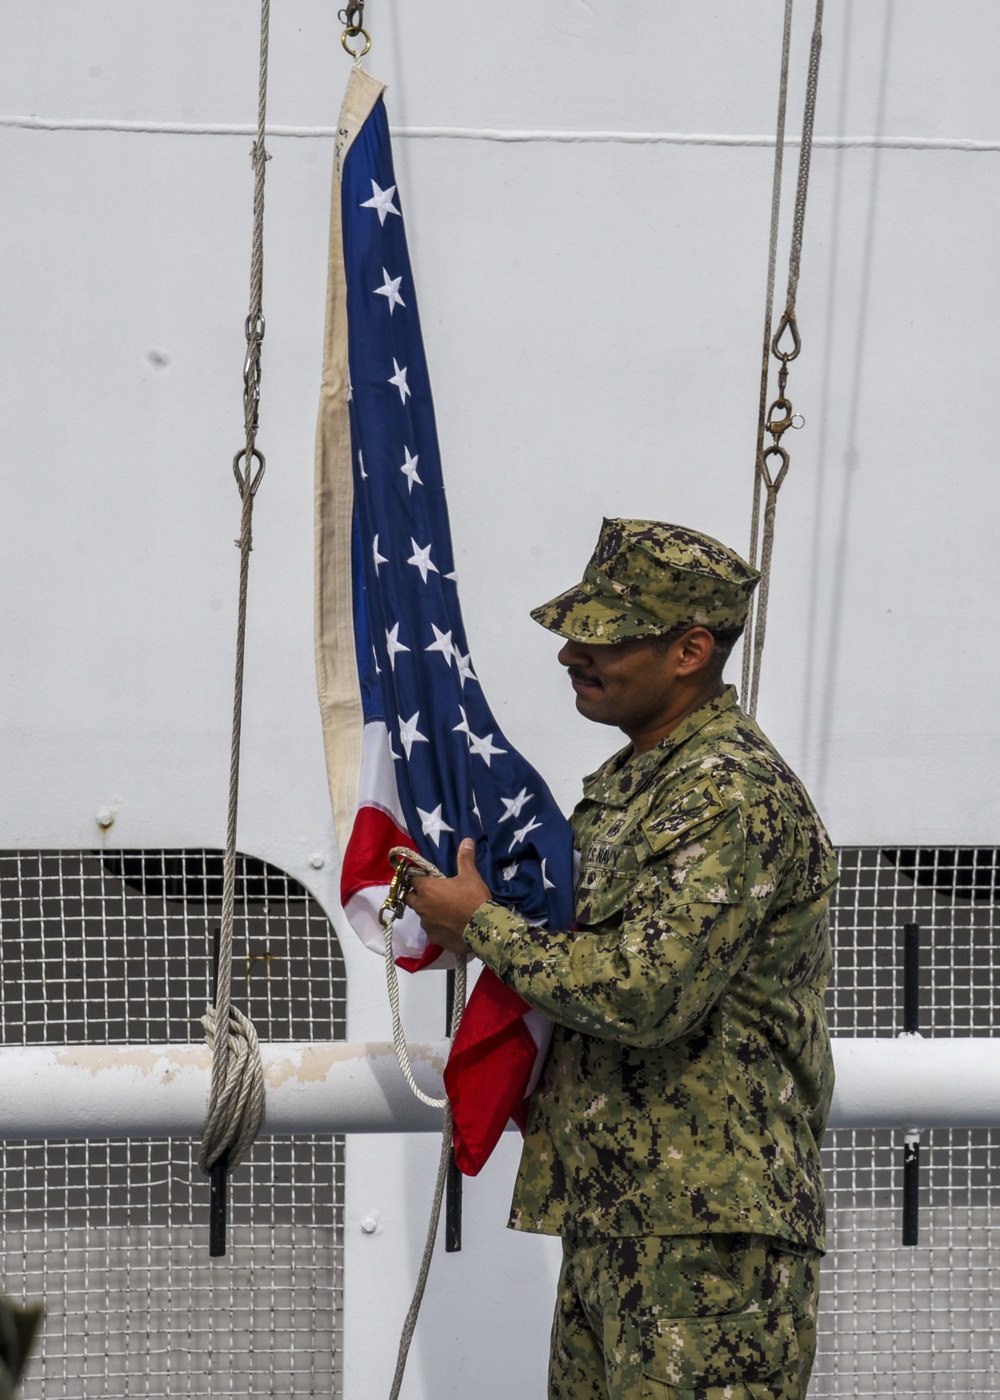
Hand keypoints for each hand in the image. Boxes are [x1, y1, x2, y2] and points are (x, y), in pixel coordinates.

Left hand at [406, 839, 490, 954]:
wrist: (483, 928)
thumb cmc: (473, 898)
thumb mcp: (470, 875)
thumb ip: (464, 858)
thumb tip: (466, 840)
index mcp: (426, 889)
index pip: (412, 880)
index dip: (418, 878)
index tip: (427, 878)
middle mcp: (421, 906)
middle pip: (410, 898)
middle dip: (418, 895)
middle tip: (433, 893)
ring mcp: (426, 924)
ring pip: (421, 915)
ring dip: (428, 911)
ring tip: (444, 911)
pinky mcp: (433, 938)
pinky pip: (431, 929)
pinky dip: (437, 926)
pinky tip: (449, 925)